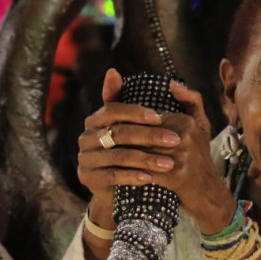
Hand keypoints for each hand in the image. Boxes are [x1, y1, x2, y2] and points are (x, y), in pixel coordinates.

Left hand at [77, 70, 233, 235]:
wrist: (207, 191)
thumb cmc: (199, 155)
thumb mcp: (201, 124)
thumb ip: (191, 100)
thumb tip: (172, 82)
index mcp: (186, 122)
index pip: (149, 118)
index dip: (130, 122)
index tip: (113, 126)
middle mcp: (185, 137)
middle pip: (143, 135)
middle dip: (123, 138)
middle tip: (103, 141)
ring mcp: (181, 158)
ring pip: (142, 153)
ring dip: (122, 155)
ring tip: (106, 155)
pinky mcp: (176, 177)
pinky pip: (146, 172)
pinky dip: (131, 173)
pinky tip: (117, 173)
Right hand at [78, 68, 177, 231]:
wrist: (116, 189)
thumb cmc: (131, 151)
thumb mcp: (133, 126)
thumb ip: (126, 98)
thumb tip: (112, 71)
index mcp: (96, 119)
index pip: (113, 109)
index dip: (135, 112)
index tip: (159, 117)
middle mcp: (86, 136)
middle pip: (119, 133)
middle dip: (150, 136)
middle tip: (176, 140)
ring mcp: (84, 157)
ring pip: (118, 155)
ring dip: (146, 159)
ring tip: (169, 163)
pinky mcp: (86, 177)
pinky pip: (111, 175)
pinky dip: (132, 176)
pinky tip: (150, 178)